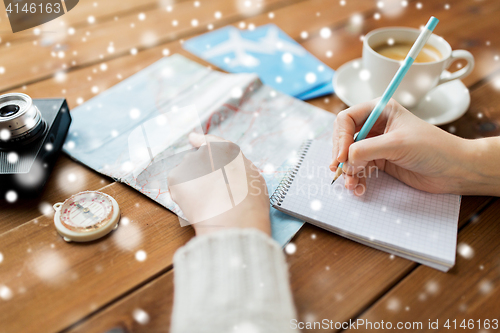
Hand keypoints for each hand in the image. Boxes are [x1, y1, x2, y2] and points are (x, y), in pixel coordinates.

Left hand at [167, 133, 270, 235]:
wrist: (231, 215)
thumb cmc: (248, 200)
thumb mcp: (252, 177)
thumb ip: (236, 169)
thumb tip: (229, 172)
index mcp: (226, 150)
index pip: (209, 141)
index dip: (200, 140)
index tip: (193, 138)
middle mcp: (205, 151)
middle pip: (197, 161)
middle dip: (199, 173)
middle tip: (209, 193)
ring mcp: (189, 163)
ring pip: (186, 174)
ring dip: (191, 185)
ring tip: (205, 202)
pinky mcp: (175, 177)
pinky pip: (176, 187)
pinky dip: (182, 196)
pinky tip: (195, 205)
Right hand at [330, 99, 474, 195]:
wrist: (455, 170)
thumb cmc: (433, 148)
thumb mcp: (397, 144)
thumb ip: (366, 150)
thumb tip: (345, 160)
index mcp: (380, 110)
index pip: (347, 119)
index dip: (341, 138)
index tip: (342, 157)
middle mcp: (375, 125)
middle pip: (344, 138)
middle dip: (341, 156)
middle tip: (340, 171)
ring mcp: (377, 144)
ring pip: (350, 156)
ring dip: (348, 171)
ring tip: (351, 185)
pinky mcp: (380, 161)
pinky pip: (359, 169)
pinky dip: (356, 179)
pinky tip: (359, 188)